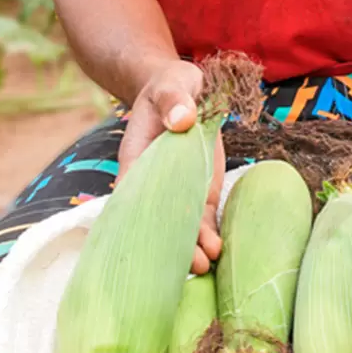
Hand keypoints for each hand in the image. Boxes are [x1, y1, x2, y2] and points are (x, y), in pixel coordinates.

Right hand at [116, 60, 224, 275]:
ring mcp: (180, 190)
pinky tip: (219, 251)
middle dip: (172, 245)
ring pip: (183, 226)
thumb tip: (181, 119)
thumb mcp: (171, 87)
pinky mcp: (201, 190)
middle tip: (190, 265)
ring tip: (207, 264)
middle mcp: (156, 184)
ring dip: (193, 247)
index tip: (146, 246)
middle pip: (159, 221)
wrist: (186, 89)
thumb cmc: (170, 87)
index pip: (132, 198)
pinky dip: (210, 234)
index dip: (137, 224)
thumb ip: (174, 102)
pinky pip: (203, 218)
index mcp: (137, 161)